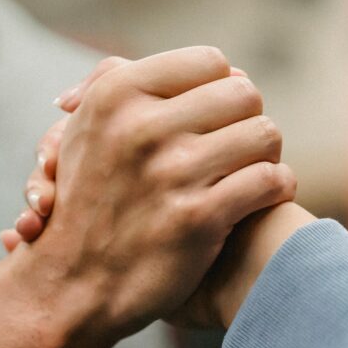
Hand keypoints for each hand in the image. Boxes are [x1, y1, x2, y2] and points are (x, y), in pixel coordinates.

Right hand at [5, 47, 295, 334]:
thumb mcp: (84, 132)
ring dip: (266, 155)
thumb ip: (124, 86)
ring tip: (253, 172)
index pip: (209, 62)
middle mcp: (141, 127)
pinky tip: (262, 198)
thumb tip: (192, 64)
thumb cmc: (87, 206)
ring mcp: (170, 173)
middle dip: (247, 120)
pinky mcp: (197, 217)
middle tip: (239, 147)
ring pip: (264, 134)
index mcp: (115, 96)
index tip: (216, 118)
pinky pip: (270, 180)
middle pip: (244, 93)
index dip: (221, 89)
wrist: (71, 286)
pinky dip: (277, 188)